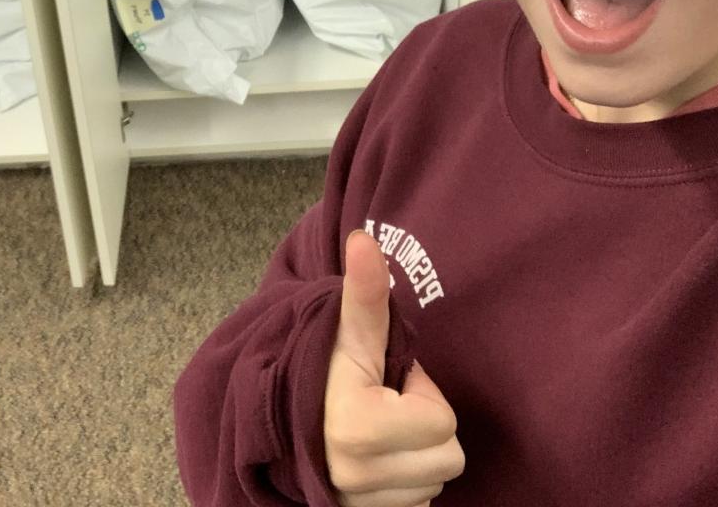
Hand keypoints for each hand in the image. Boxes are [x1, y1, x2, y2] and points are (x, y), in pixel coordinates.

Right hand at [324, 231, 464, 506]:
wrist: (269, 419)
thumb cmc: (317, 371)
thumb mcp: (345, 334)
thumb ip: (364, 293)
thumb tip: (365, 238)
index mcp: (360, 427)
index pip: (443, 421)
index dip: (420, 394)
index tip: (385, 384)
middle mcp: (358, 475)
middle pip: (448, 457)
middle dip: (423, 427)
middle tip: (384, 405)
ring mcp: (360, 502)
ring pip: (433, 483)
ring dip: (414, 456)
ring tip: (377, 430)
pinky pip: (416, 505)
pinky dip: (403, 482)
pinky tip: (375, 457)